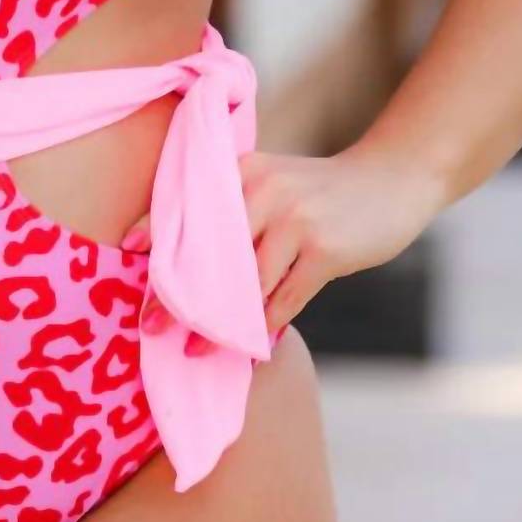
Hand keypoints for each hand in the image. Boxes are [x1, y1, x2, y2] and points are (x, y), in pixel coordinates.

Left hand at [120, 141, 447, 338]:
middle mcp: (265, 191)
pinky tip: (253, 345)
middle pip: (209, 254)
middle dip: (178, 297)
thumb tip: (182, 264)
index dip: (155, 238)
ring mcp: (296, 221)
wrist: (393, 180)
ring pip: (245, 286)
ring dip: (220, 324)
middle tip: (153, 329)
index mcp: (244, 172)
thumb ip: (236, 211)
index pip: (190, 207)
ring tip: (197, 350)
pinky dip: (265, 325)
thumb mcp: (274, 181)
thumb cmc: (321, 193)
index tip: (129, 265)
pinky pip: (284, 300)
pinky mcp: (325, 251)